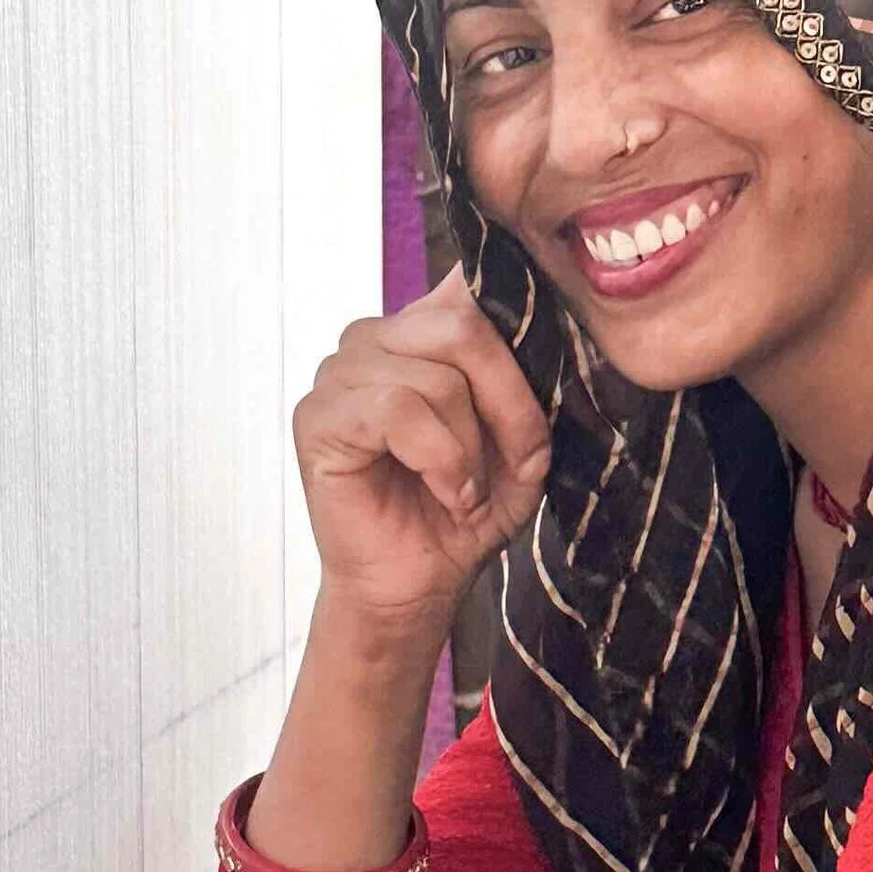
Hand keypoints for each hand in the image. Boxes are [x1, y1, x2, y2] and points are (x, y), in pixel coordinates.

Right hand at [294, 270, 551, 634]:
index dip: (519, 326)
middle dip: (510, 400)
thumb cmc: (464, 513)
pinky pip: (396, 409)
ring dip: (471, 446)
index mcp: (420, 331)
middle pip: (462, 325)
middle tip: (523, 459)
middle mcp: (376, 339)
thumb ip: (533, 380)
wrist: (419, 587)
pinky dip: (439, 458)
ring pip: (435, 376)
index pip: (469, 284)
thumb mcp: (523, 443)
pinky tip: (448, 492)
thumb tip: (553, 324)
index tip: (544, 389)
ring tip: (469, 490)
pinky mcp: (319, 416)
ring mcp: (340, 373)